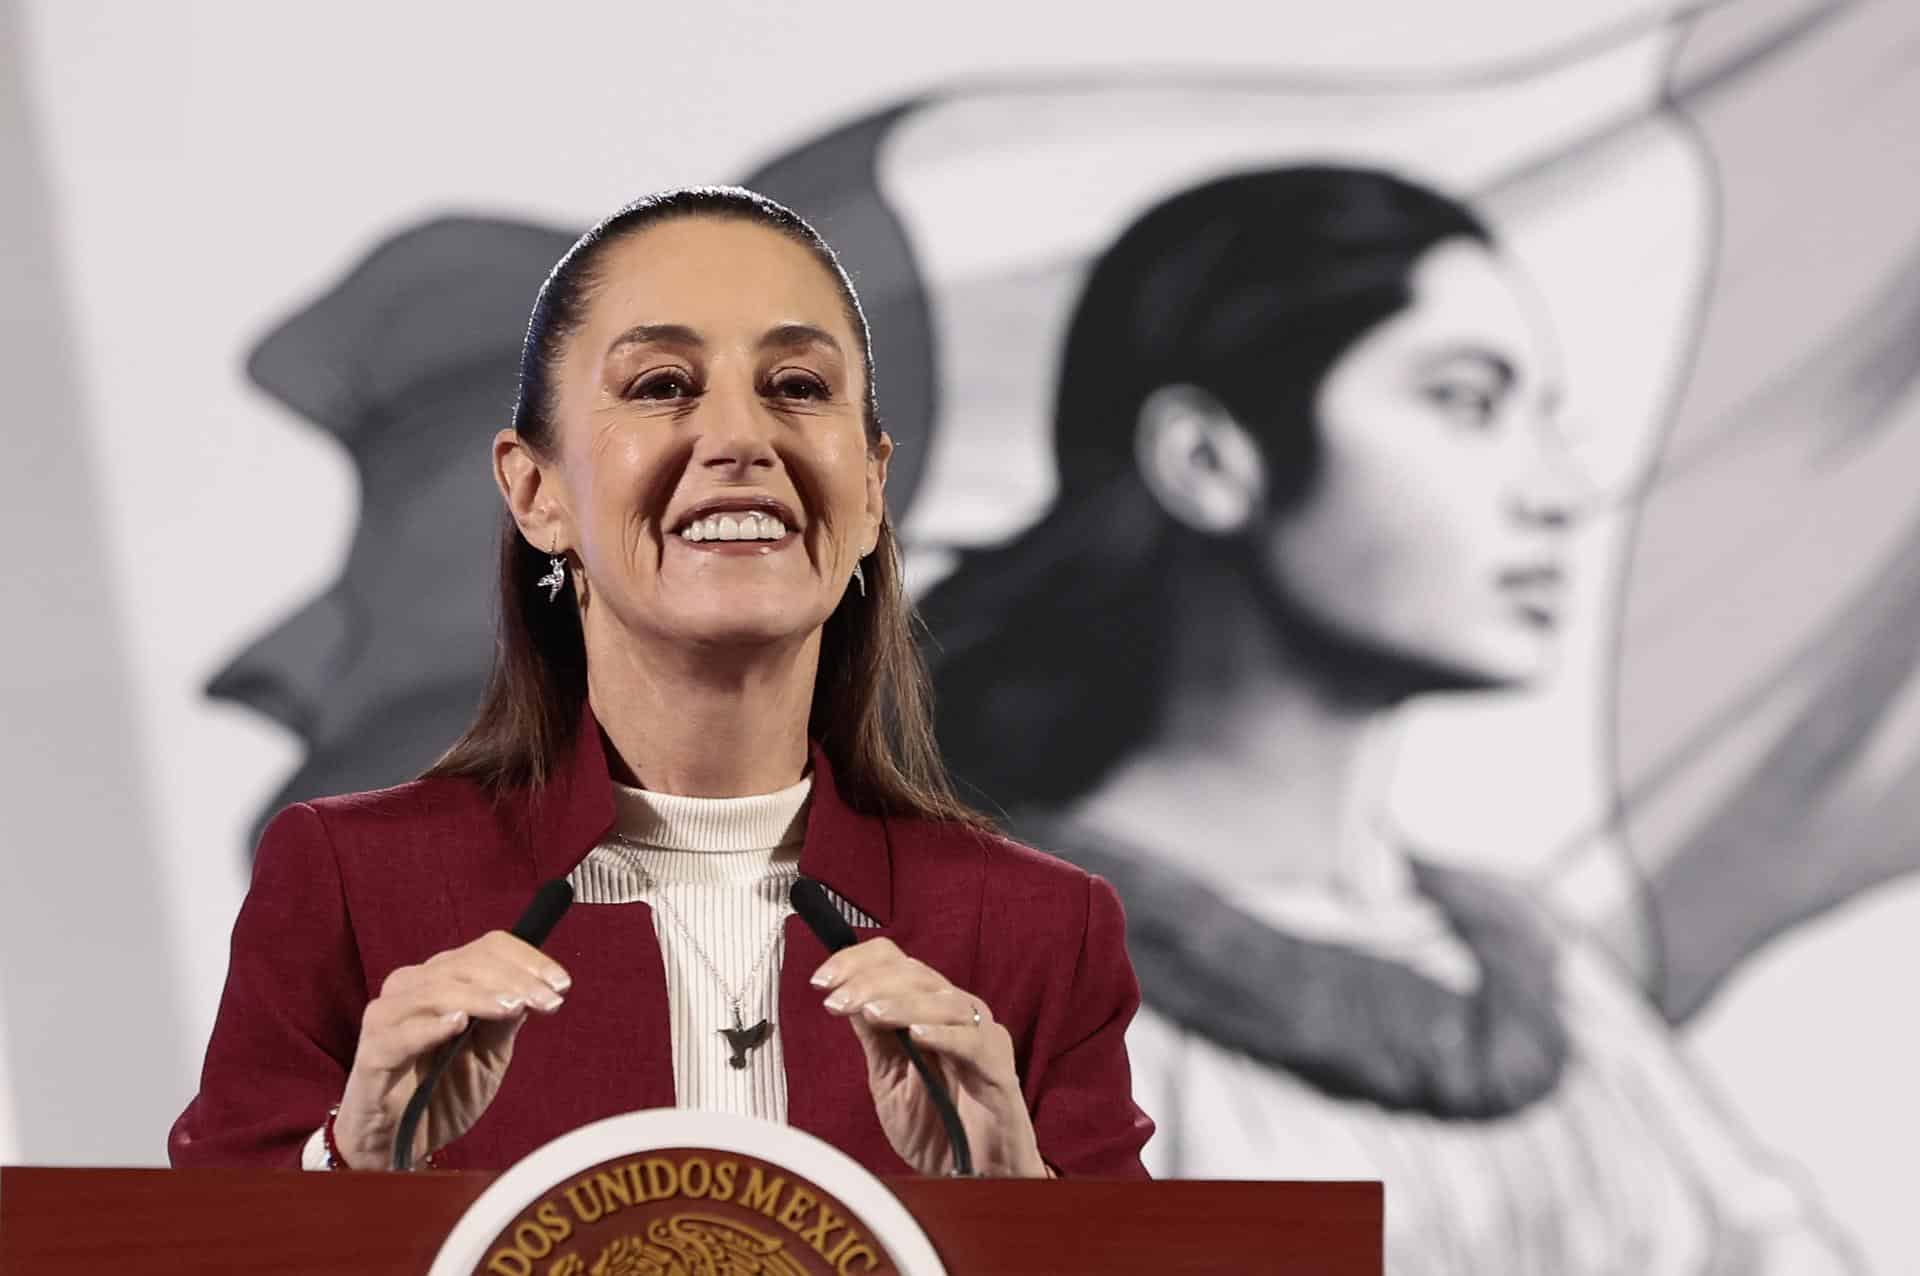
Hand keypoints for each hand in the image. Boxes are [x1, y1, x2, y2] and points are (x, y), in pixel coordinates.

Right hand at [333, 931, 570, 1168]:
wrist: (398, 1145)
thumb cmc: (440, 1093)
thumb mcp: (488, 1056)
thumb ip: (505, 1021)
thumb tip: (537, 989)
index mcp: (441, 980)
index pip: (487, 949)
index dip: (527, 960)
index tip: (560, 983)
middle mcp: (411, 987)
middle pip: (465, 964)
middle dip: (514, 980)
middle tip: (548, 1000)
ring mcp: (387, 1018)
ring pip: (436, 990)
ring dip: (481, 997)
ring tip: (514, 1007)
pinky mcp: (372, 1053)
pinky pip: (400, 1033)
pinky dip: (432, 1026)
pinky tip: (459, 1023)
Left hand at [812, 938, 1045, 1176]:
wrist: (976, 1177)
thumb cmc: (940, 1128)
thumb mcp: (890, 1079)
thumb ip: (875, 1039)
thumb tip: (844, 996)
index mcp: (930, 1011)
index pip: (896, 964)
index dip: (857, 963)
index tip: (821, 980)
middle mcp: (957, 1014)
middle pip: (916, 974)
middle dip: (869, 982)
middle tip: (835, 1001)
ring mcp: (982, 1037)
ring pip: (943, 1000)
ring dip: (901, 1002)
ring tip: (869, 1013)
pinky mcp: (999, 1068)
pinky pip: (973, 1041)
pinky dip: (944, 1034)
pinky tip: (915, 1035)